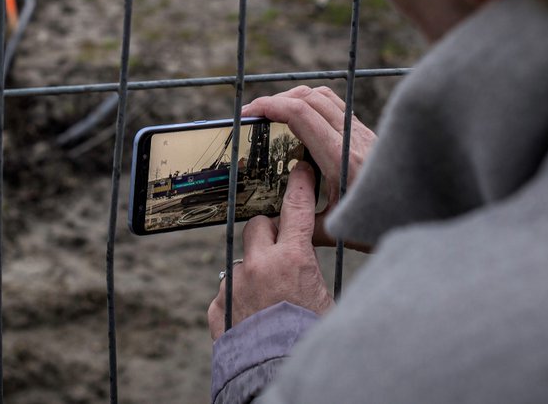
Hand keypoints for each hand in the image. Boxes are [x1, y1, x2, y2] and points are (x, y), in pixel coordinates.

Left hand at [208, 162, 333, 338]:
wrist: (278, 377)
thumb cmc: (312, 342)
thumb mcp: (328, 303)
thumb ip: (315, 275)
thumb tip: (316, 267)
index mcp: (293, 260)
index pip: (297, 208)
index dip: (299, 184)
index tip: (300, 169)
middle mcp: (259, 266)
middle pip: (258, 226)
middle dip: (270, 231)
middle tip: (283, 248)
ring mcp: (234, 286)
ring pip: (241, 260)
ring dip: (254, 269)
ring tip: (270, 296)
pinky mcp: (218, 307)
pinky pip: (227, 291)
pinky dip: (239, 298)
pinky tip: (254, 316)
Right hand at [242, 86, 375, 247]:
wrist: (432, 219)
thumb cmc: (383, 227)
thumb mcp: (336, 231)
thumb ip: (300, 223)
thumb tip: (269, 225)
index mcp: (341, 158)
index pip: (300, 114)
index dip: (270, 107)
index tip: (249, 112)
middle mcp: (353, 138)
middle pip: (308, 98)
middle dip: (276, 99)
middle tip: (255, 114)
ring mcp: (364, 133)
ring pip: (324, 97)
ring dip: (295, 98)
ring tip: (276, 114)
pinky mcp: (369, 135)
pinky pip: (336, 107)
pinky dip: (313, 105)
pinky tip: (304, 123)